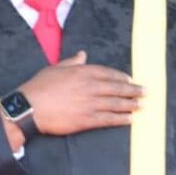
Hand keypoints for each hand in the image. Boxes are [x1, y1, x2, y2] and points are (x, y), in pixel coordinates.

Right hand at [19, 51, 143, 135]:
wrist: (29, 108)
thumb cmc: (39, 86)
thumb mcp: (56, 68)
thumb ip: (72, 62)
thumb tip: (83, 54)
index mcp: (83, 72)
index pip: (109, 73)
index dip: (121, 77)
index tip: (130, 80)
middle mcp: (90, 86)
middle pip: (117, 88)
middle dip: (133, 90)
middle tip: (146, 92)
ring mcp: (90, 103)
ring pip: (116, 104)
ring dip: (131, 104)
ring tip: (141, 105)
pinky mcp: (87, 120)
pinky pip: (108, 119)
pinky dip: (121, 119)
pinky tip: (130, 120)